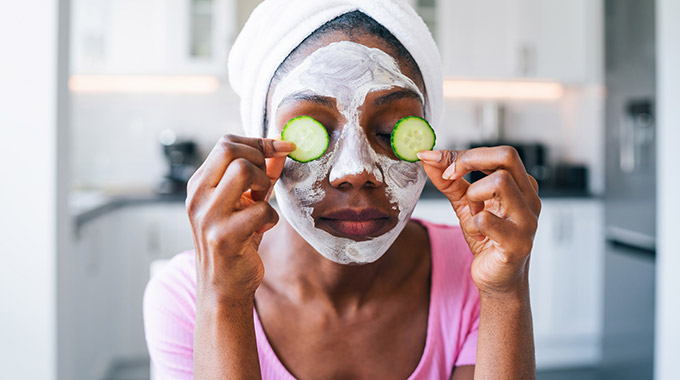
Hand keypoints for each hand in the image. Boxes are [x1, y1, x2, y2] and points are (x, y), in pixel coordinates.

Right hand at [186, 134, 295, 304]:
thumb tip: (281, 147)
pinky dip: (270, 218)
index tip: (280, 149)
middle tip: (264, 184)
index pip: (226, 143)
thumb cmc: (236, 241)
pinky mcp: (223, 237)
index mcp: (199, 184)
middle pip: (230, 149)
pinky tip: (263, 230)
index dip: (258, 143)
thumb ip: (260, 174)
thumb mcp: (244, 203)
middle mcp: (197, 196)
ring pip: (242, 171)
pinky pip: (260, 209)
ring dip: (263, 184)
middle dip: (259, 159)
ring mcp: (208, 216)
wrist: (223, 287)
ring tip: (261, 203)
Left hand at [418, 147, 540, 295]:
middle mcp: (530, 198)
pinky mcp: (517, 243)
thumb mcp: (465, 203)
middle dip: (470, 161)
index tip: (438, 161)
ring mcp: (527, 220)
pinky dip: (472, 225)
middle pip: (507, 156)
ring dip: (474, 194)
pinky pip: (486, 219)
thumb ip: (449, 180)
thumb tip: (428, 156)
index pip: (499, 153)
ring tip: (472, 212)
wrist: (497, 279)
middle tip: (451, 175)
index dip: (465, 154)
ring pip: (500, 182)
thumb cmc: (487, 238)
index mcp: (521, 185)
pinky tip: (477, 234)